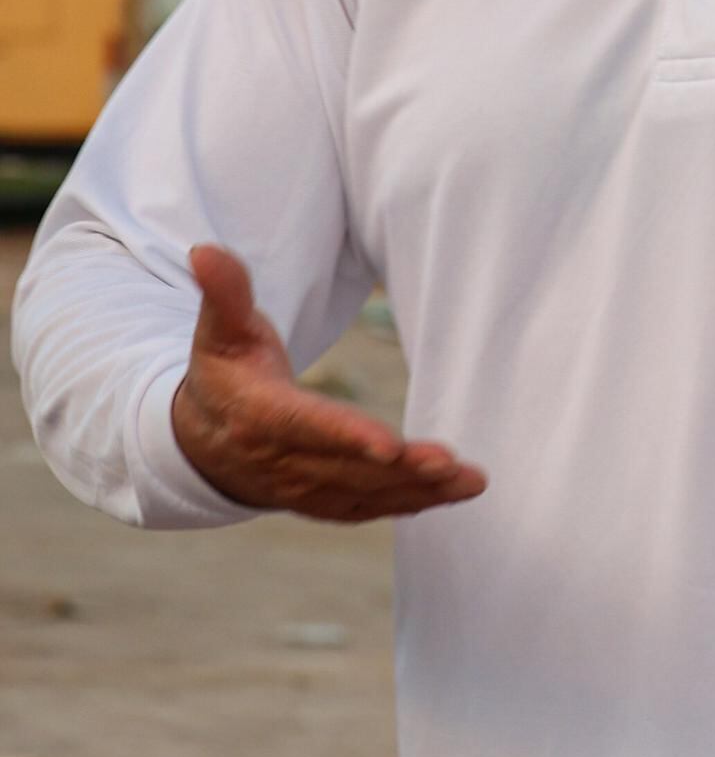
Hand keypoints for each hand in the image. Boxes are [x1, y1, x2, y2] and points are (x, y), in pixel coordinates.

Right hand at [170, 246, 486, 523]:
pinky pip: (372, 507)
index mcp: (259, 416)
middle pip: (348, 467)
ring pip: (366, 493)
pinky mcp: (324, 501)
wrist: (202, 442)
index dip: (347, 437)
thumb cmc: (224, 373)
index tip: (389, 447)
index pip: (307, 427)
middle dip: (401, 470)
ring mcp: (303, 488)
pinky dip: (414, 503)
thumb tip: (204, 250)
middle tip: (451, 464)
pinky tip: (456, 492)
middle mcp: (282, 461)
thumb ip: (225, 293)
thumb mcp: (220, 331)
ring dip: (420, 491)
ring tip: (470, 481)